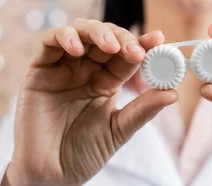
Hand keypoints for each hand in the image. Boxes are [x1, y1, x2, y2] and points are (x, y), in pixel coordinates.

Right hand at [4, 19, 176, 185]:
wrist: (52, 175)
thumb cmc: (84, 154)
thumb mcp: (119, 130)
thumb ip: (143, 109)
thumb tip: (173, 93)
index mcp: (106, 81)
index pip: (126, 55)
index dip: (142, 44)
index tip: (159, 40)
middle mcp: (84, 70)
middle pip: (104, 38)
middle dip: (122, 37)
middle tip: (136, 49)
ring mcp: (62, 68)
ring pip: (78, 32)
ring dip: (97, 32)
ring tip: (111, 47)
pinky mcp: (38, 71)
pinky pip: (48, 43)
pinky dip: (64, 37)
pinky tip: (78, 50)